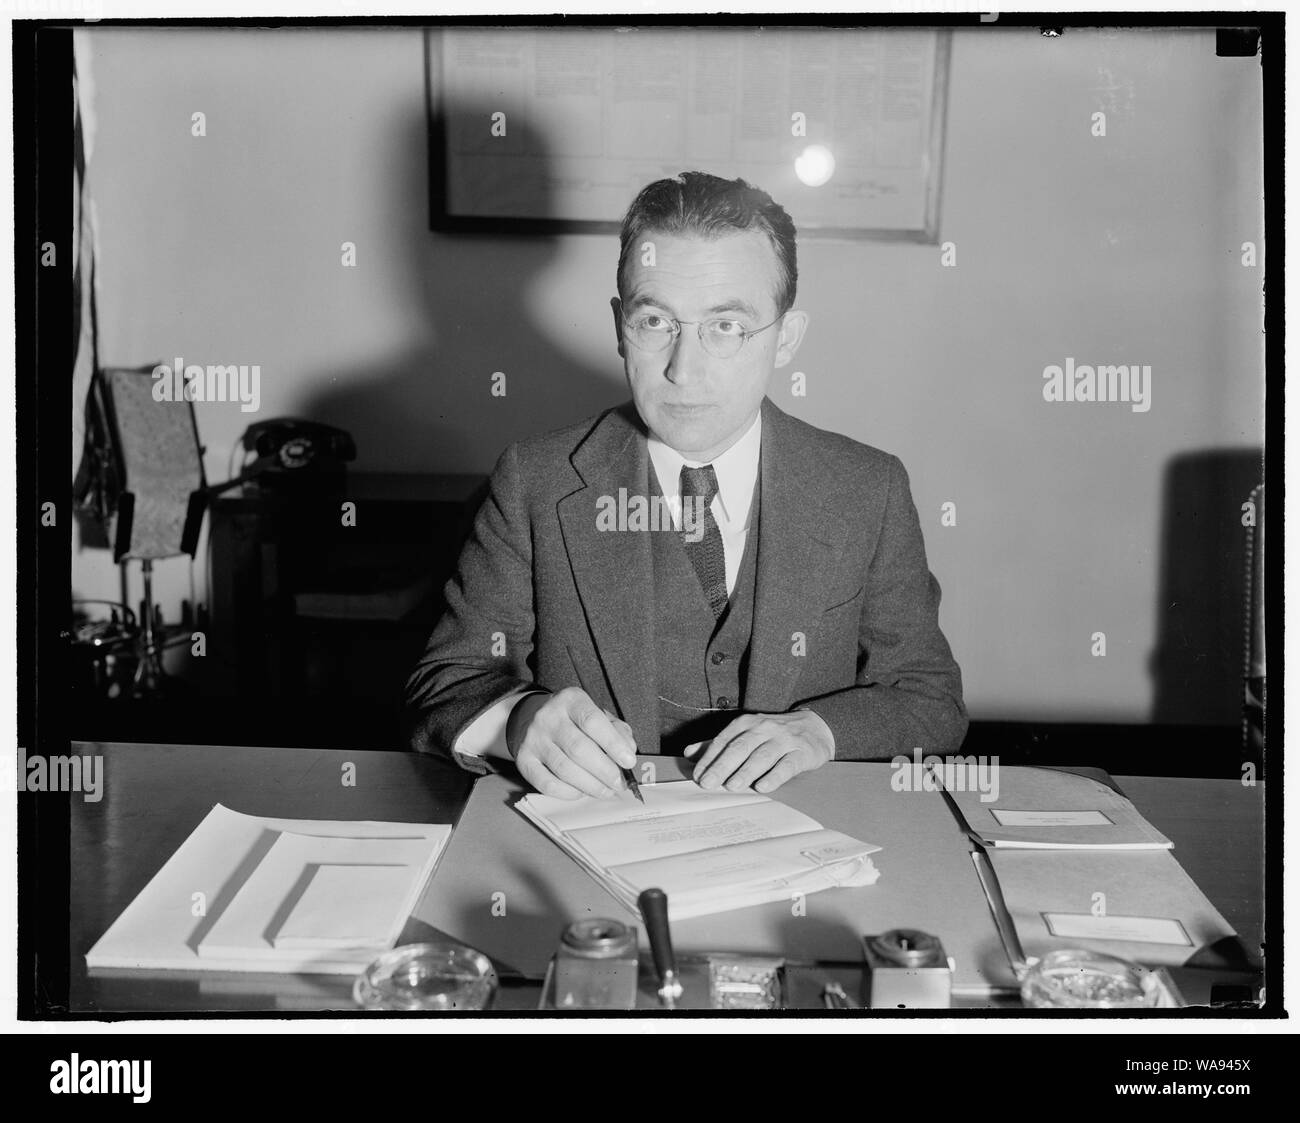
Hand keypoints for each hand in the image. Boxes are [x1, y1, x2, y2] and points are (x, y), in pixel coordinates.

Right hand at [508, 687, 636, 799]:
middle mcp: (549, 717)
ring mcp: (533, 739)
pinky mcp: (524, 760)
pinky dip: (568, 793)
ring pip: (564, 769)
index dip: (613, 743)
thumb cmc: (573, 720)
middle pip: (579, 748)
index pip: (592, 721)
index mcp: (571, 700)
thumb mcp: (597, 714)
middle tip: (620, 784)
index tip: (629, 761)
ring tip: (606, 791)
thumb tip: (628, 752)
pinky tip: (582, 792)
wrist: (529, 718)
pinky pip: (547, 784)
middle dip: (604, 771)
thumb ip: (617, 730)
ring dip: (590, 785)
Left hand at [689, 710, 834, 793]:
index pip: (724, 740)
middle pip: (740, 747)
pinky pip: (787, 765)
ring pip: (762, 756)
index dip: (710, 757)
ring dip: (746, 771)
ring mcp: (784, 740)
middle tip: (707, 783)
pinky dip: (774, 776)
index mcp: (747, 723)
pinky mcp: (802, 753)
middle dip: (722, 766)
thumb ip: (718, 744)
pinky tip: (763, 786)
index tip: (698, 775)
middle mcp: (764, 728)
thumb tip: (689, 753)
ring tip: (731, 786)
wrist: (816, 727)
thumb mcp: (746, 734)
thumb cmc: (773, 734)